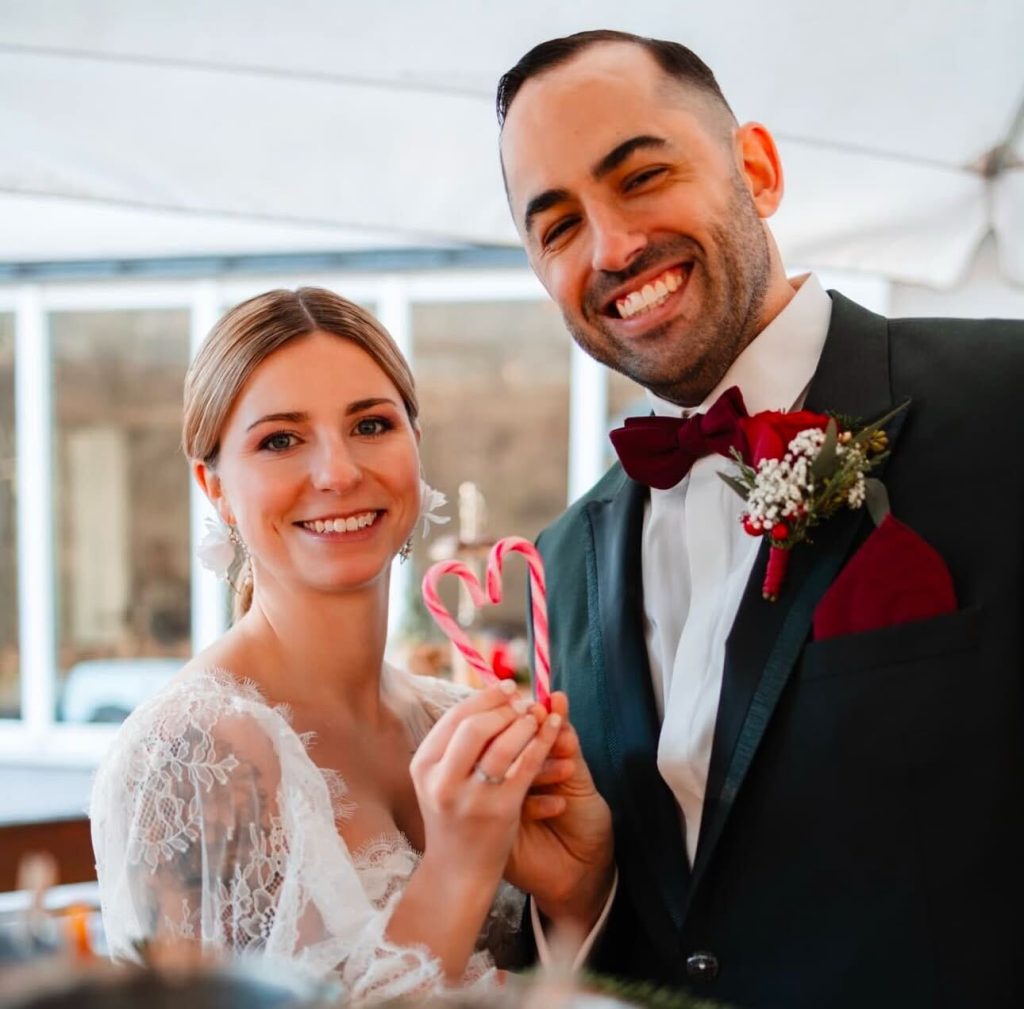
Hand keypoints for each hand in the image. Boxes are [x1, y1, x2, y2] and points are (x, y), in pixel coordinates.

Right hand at [410, 681, 562, 890]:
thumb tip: (489, 694)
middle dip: (503, 708)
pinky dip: (543, 743)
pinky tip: (556, 731)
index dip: (483, 698)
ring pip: (502, 745)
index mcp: (424, 766)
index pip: (454, 718)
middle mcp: (442, 782)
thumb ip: (457, 743)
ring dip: (525, 723)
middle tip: (525, 702)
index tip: (506, 687)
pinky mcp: (500, 812)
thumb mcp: (442, 780)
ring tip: (539, 715)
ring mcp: (470, 798)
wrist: (458, 876)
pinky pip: (526, 767)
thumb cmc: (454, 820)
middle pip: (474, 727)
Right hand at [504, 691, 613, 932]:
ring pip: (503, 773)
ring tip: (567, 768)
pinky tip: (560, 805)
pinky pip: (508, 806)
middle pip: (500, 746)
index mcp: (516, 763)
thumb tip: (556, 697)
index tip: (542, 708)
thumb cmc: (582, 819)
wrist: (586, 872)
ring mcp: (497, 805)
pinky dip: (536, 801)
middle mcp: (502, 781)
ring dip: (536, 766)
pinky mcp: (497, 831)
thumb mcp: (576, 775)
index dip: (521, 715)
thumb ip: (565, 739)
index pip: (507, 728)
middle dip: (527, 735)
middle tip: (549, 730)